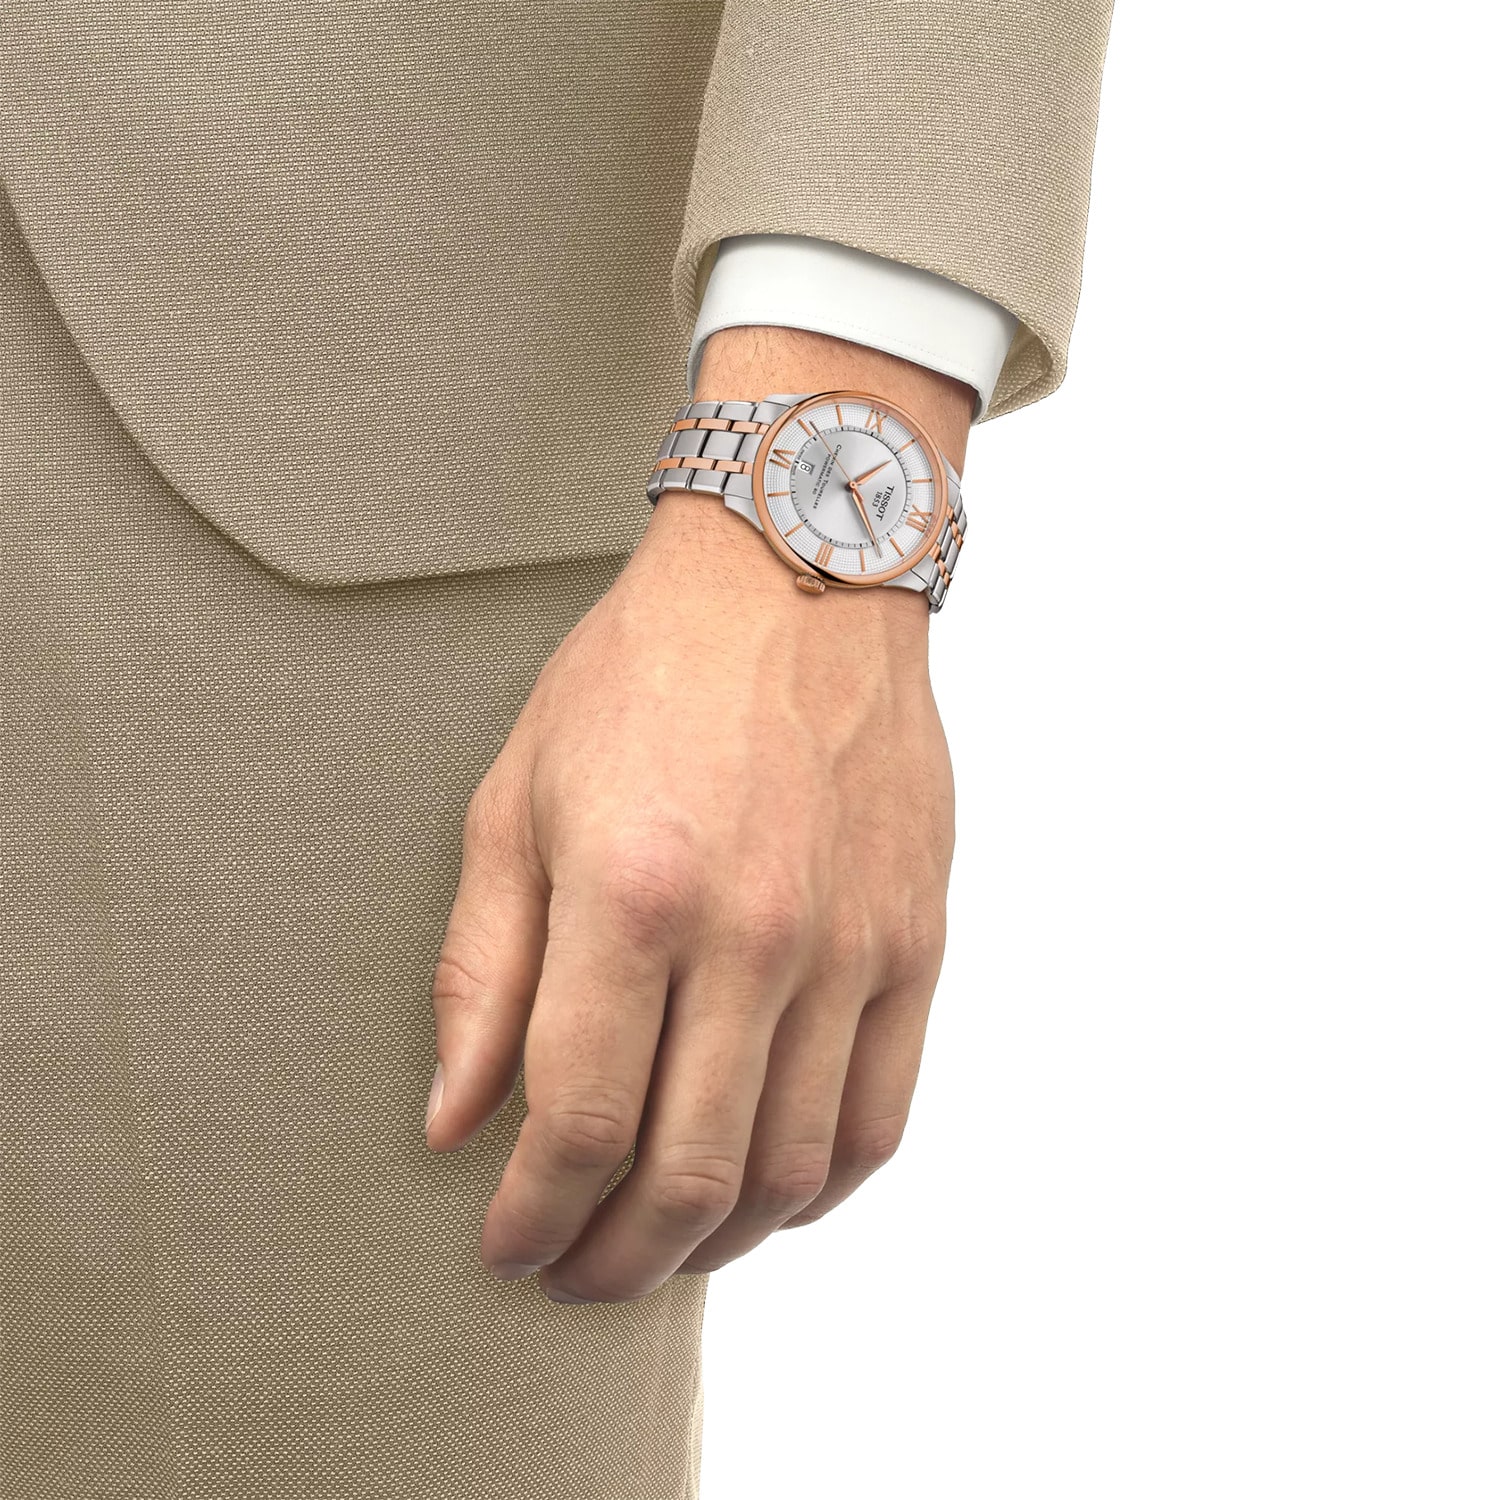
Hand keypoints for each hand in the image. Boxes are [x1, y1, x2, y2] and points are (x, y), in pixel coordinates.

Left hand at [424, 490, 955, 1303]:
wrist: (798, 577)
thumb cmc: (641, 677)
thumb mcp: (517, 797)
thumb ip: (482, 968)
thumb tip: (453, 1120)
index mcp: (631, 895)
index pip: (575, 1125)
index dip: (530, 1219)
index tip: (504, 1246)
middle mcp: (753, 936)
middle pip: (687, 1175)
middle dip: (613, 1261)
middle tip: (573, 1276)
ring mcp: (851, 946)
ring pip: (790, 1170)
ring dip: (715, 1244)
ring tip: (661, 1246)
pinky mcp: (914, 942)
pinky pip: (877, 1116)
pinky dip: (818, 1190)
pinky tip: (768, 1195)